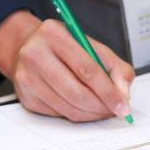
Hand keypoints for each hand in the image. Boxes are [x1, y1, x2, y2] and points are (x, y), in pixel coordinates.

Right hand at [0, 10, 133, 121]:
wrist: (30, 47)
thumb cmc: (67, 48)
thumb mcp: (96, 49)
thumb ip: (117, 69)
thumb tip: (123, 95)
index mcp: (54, 35)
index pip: (88, 70)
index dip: (109, 92)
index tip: (123, 105)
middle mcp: (35, 54)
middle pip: (77, 93)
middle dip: (102, 107)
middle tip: (115, 110)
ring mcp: (26, 77)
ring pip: (68, 107)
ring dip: (91, 114)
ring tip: (103, 109)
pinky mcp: (25, 96)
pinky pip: (58, 114)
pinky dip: (76, 114)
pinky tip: (83, 107)